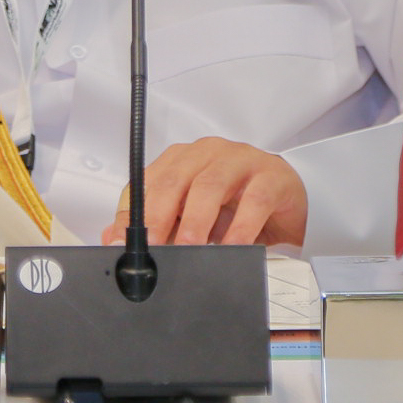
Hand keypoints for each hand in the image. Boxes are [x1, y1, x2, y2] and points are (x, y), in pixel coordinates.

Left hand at [99, 137, 307, 247]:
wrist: (288, 203)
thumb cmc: (236, 206)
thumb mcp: (190, 218)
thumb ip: (156, 226)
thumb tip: (114, 238)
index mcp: (180, 160)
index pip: (146, 183)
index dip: (132, 213)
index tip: (123, 242)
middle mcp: (206, 154)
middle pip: (173, 181)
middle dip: (158, 217)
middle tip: (153, 248)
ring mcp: (239, 161)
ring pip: (209, 186)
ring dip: (196, 220)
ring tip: (190, 247)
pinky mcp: (271, 177)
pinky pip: (253, 200)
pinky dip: (241, 226)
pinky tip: (234, 245)